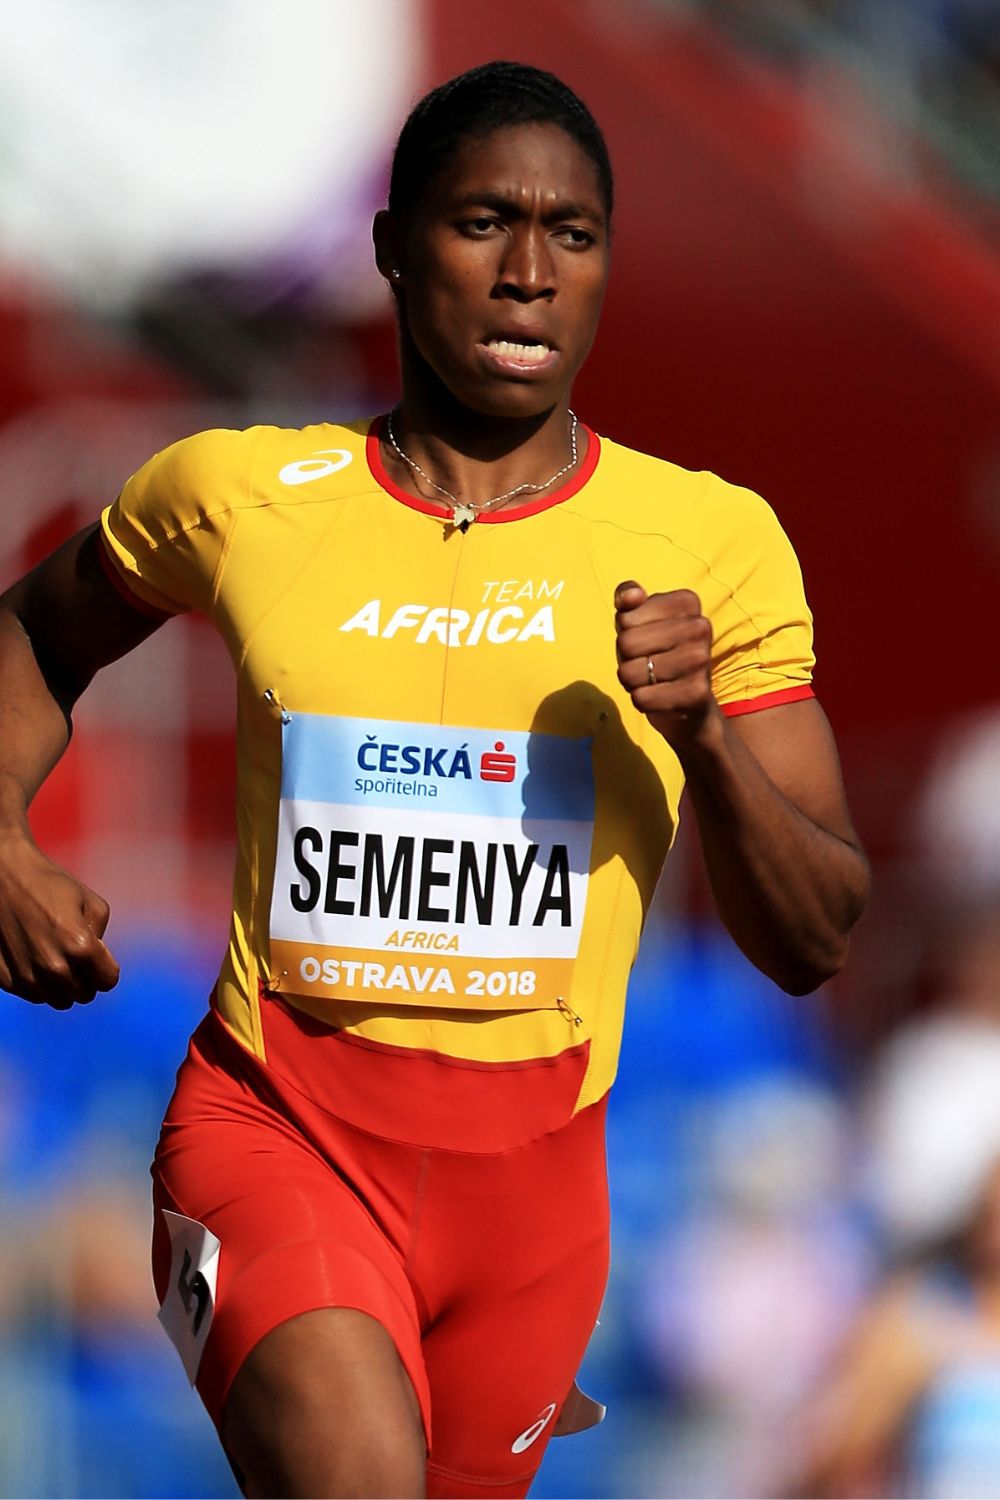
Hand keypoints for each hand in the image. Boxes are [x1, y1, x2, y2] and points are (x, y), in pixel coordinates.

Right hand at [0, 830, 119, 1007]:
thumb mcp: (91, 902)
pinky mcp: (6, 979)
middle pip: (84, 995)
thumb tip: (99, 957)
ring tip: (57, 958)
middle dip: (87, 978)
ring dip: (63, 985)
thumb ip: (101, 934)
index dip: (107, 968)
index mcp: (80, 947)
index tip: (100, 956)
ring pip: (58, 1000)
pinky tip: (34, 959)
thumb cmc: (49, 884)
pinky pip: (33, 994)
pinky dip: (39, 983)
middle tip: (77, 956)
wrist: (3, 877)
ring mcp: (27, 976)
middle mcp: (53, 968)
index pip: (107, 981)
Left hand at [614, 580, 719, 748]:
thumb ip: (626, 596)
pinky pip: (641, 698)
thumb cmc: (658, 651)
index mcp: (687, 602)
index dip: (625, 633)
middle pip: (626, 644)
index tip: (646, 638)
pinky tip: (660, 697)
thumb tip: (631, 596)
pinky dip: (642, 701)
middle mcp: (700, 627)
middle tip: (648, 662)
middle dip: (627, 658)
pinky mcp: (697, 693)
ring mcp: (701, 660)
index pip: (625, 618)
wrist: (690, 700)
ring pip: (630, 673)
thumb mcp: (638, 619)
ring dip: (633, 682)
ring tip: (654, 679)